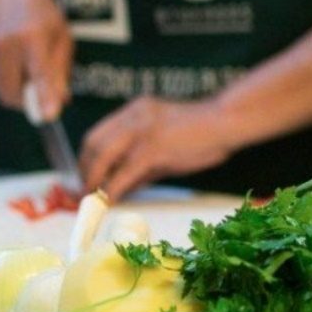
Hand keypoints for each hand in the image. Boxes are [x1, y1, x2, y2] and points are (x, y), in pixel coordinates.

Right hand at [0, 0, 71, 117]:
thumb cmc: (39, 12)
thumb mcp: (61, 35)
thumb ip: (60, 70)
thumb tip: (59, 103)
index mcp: (33, 35)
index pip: (39, 73)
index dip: (43, 96)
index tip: (49, 116)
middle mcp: (5, 44)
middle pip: (17, 95)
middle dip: (31, 99)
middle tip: (41, 82)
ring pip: (4, 93)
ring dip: (18, 87)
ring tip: (24, 59)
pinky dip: (6, 78)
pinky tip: (10, 55)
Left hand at [78, 96, 234, 200]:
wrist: (226, 122)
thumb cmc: (203, 133)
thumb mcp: (166, 142)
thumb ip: (143, 162)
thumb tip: (122, 186)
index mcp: (135, 110)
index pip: (98, 133)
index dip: (87, 157)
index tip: (86, 175)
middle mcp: (132, 116)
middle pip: (94, 143)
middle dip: (85, 170)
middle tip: (85, 191)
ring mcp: (141, 131)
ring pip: (103, 157)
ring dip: (93, 180)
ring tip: (93, 199)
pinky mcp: (152, 149)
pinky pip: (123, 173)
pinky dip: (113, 189)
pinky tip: (111, 201)